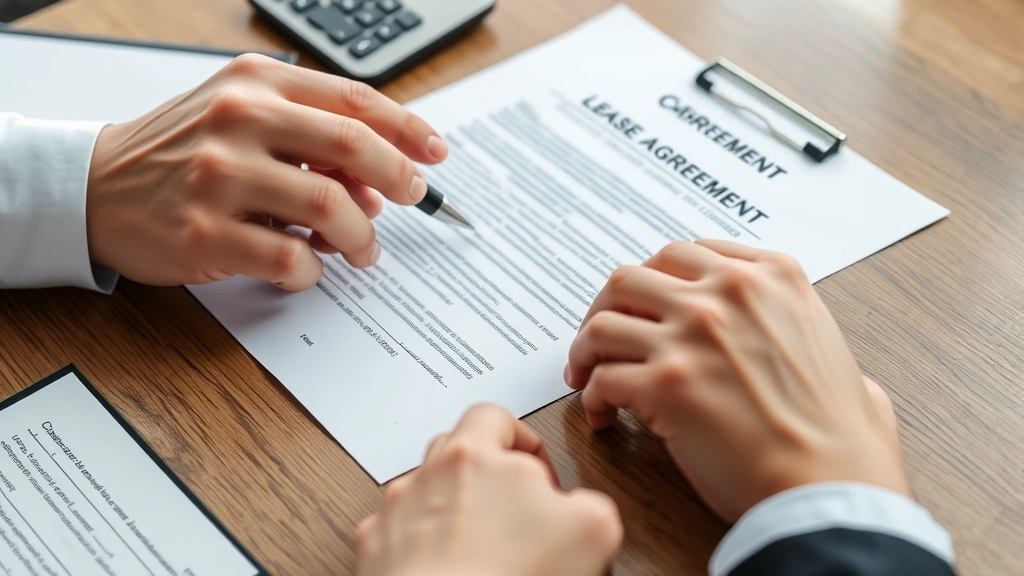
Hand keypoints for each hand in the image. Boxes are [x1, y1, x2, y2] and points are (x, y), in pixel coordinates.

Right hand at [86, 53, 447, 290]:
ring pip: (329, 206)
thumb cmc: (181, 151)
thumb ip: (310, 138)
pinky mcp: (205, 233)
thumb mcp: (240, 117)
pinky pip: (290, 258)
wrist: (94, 186)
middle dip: (398, 179)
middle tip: (411, 201)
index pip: (354, 99)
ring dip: (360, 236)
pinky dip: (312, 272)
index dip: (407, 129)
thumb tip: (379, 184)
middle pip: (353, 146)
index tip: (434, 153)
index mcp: (256, 83)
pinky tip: (305, 270)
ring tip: (361, 250)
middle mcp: (239, 119)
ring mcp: (220, 176)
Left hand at [355, 404, 622, 575]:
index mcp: (473, 455)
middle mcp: (426, 476)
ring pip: (424, 494)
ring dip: (451, 512)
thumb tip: (582, 509)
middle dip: (487, 477)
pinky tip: (447, 569)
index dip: (525, 444)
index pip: (495, 418)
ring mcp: (393, 515)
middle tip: (513, 514)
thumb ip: (590, 502)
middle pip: (457, 452)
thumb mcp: (592, 530)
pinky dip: (420, 548)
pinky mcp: (373, 552)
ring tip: (481, 550)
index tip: (542, 480)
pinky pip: (397, 536)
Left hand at [565, 240, 909, 521]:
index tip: (641, 304)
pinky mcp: (665, 384)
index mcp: (769, 276)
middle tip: (600, 337)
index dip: (652, 281)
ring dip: (586, 350)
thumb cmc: (839, 432)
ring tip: (586, 375)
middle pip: (631, 278)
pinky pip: (601, 379)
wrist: (830, 483)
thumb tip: (796, 333)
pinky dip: (592, 397)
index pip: (683, 255)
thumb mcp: (834, 344)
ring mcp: (692, 336)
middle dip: (607, 308)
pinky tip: (602, 415)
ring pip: (603, 323)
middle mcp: (726, 294)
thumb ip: (800, 321)